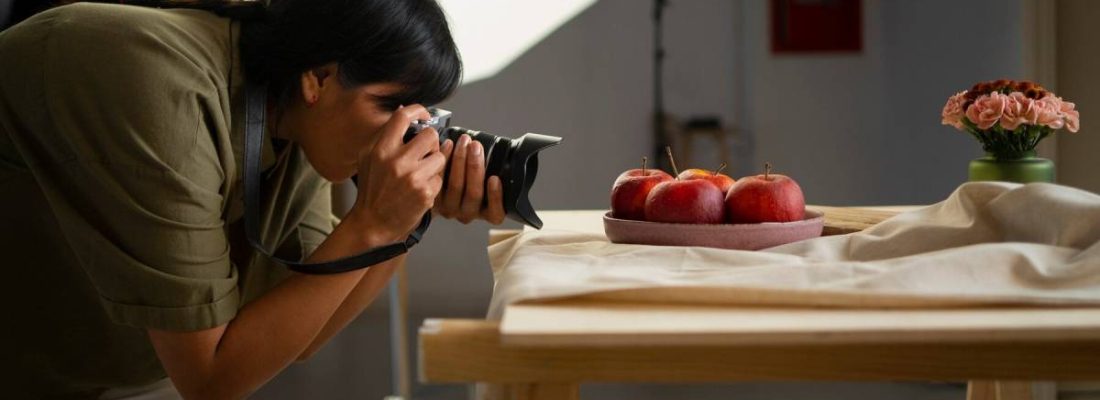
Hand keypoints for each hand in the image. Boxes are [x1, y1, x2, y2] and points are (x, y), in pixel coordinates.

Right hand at [348, 105, 445, 243]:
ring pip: (440, 158)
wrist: (372, 222)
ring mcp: (413, 178)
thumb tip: (402, 110)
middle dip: (431, 143)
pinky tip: (420, 189)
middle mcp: (397, 161)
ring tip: (421, 173)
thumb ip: (385, 134)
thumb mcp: (368, 157)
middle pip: (430, 135)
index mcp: (381, 149)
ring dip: (434, 164)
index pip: (403, 117)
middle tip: (425, 152)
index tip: (424, 116)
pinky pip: (440, 179)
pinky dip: (433, 183)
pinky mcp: (425, 193)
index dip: (418, 111)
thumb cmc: (371, 189)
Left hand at [433, 134, 505, 224]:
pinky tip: (449, 145)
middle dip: (475, 166)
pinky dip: (445, 158)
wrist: (442, 185)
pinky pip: (439, 177)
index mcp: (486, 212)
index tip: (494, 178)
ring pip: (456, 185)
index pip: (495, 213)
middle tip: (476, 146)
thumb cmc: (473, 180)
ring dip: (460, 159)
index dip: (496, 197)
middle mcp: (468, 213)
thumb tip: (502, 154)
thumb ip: (494, 172)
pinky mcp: (434, 197)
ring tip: (464, 142)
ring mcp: (449, 207)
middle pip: (474, 193)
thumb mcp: (488, 180)